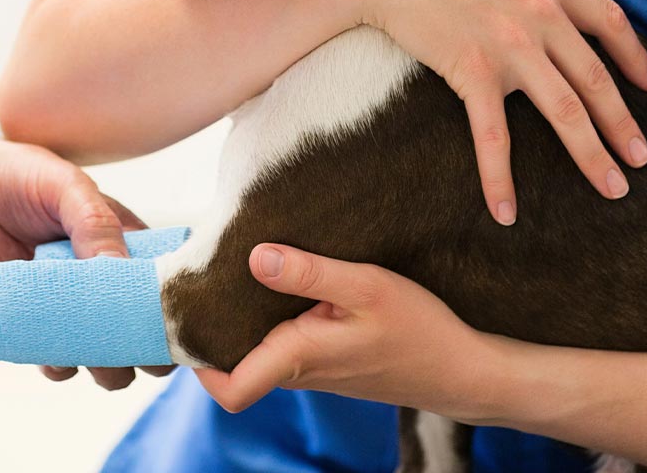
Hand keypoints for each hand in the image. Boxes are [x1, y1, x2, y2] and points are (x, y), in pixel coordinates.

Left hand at [0, 138, 170, 389]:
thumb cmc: (23, 178)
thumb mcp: (67, 187)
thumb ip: (96, 223)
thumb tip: (120, 268)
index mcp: (128, 241)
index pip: (167, 280)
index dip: (173, 304)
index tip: (171, 320)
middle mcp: (107, 278)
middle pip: (144, 326)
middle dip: (145, 345)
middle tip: (132, 347)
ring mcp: (73, 306)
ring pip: (108, 353)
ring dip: (107, 365)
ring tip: (93, 354)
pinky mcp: (37, 326)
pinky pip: (60, 362)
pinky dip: (61, 365)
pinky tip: (50, 351)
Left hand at [195, 244, 501, 420]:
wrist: (462, 369)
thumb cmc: (418, 328)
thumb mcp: (366, 287)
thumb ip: (310, 272)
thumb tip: (255, 257)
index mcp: (300, 358)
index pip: (229, 389)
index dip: (196, 362)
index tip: (185, 314)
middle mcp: (300, 370)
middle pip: (235, 363)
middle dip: (213, 326)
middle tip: (201, 274)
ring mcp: (314, 369)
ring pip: (258, 350)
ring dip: (243, 317)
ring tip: (235, 266)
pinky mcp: (329, 359)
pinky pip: (283, 342)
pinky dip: (271, 316)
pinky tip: (281, 278)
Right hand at [329, 0, 646, 223]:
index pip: (607, 22)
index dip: (634, 57)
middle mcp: (540, 15)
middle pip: (597, 78)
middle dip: (623, 124)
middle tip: (640, 159)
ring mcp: (510, 46)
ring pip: (566, 110)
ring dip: (593, 154)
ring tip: (612, 187)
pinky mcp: (471, 70)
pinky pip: (493, 135)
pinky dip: (501, 176)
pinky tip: (506, 211)